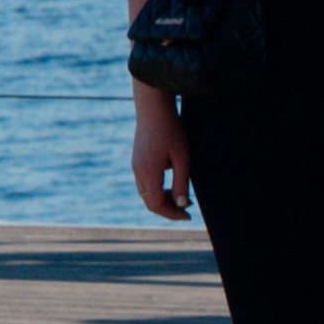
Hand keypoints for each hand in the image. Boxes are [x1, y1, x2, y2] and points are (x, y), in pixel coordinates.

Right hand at [131, 86, 192, 222]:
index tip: (188, 215)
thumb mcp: (182, 157)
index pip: (157, 205)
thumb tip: (182, 205)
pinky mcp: (137, 160)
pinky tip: (171, 184)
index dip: (172, 214)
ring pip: (146, 194)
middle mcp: (138, 171)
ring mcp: (135, 166)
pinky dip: (157, 190)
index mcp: (148, 172)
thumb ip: (182, 182)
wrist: (153, 108)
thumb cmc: (171, 130)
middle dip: (168, 209)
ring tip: (182, 196)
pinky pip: (145, 184)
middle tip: (188, 209)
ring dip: (163, 200)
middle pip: (150, 202)